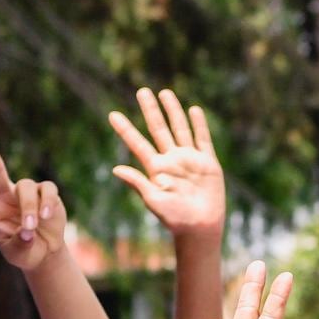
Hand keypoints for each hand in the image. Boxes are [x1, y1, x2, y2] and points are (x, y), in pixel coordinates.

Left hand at [0, 131, 66, 274]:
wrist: (45, 252)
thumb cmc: (25, 252)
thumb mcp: (18, 256)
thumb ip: (20, 245)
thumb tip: (28, 231)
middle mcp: (4, 196)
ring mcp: (25, 192)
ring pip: (25, 188)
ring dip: (29, 208)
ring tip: (32, 227)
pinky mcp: (45, 192)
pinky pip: (46, 189)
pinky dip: (46, 202)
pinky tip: (47, 216)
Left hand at [108, 88, 223, 237]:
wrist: (200, 227)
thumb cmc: (174, 218)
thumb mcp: (153, 200)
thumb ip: (137, 182)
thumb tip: (116, 169)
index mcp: (155, 168)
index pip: (137, 143)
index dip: (125, 129)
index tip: (112, 114)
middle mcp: (171, 159)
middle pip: (158, 128)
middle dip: (150, 110)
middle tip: (141, 91)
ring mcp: (189, 159)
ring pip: (179, 128)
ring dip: (173, 110)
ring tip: (165, 93)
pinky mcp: (207, 162)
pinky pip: (202, 139)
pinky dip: (198, 124)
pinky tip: (193, 110)